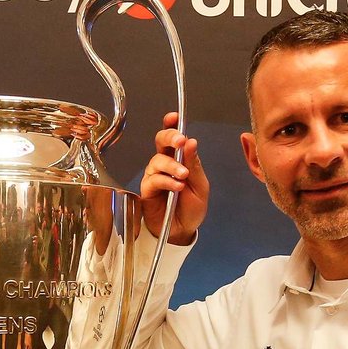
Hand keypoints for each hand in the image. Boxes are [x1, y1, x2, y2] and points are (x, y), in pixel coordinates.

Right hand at [140, 112, 208, 244]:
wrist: (182, 231)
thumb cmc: (191, 208)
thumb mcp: (200, 186)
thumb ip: (194, 165)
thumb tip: (191, 142)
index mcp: (179, 159)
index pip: (173, 138)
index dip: (171, 125)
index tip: (174, 117)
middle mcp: (164, 164)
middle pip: (160, 141)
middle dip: (169, 137)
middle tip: (180, 141)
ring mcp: (154, 176)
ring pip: (157, 160)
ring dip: (172, 165)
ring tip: (184, 176)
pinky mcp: (147, 190)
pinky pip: (154, 179)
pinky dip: (167, 181)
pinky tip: (178, 187)